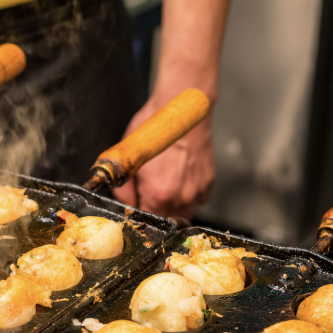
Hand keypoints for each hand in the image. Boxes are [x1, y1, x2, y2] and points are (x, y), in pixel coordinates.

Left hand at [113, 93, 215, 220]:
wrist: (181, 111)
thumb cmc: (154, 130)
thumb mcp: (126, 158)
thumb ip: (123, 188)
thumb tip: (123, 202)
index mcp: (159, 195)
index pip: (146, 221)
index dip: (138, 214)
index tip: (136, 204)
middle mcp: (182, 197)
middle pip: (167, 221)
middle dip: (156, 214)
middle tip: (149, 197)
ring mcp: (198, 191)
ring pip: (184, 213)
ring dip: (173, 208)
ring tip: (165, 188)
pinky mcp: (209, 182)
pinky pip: (198, 199)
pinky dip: (189, 196)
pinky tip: (180, 180)